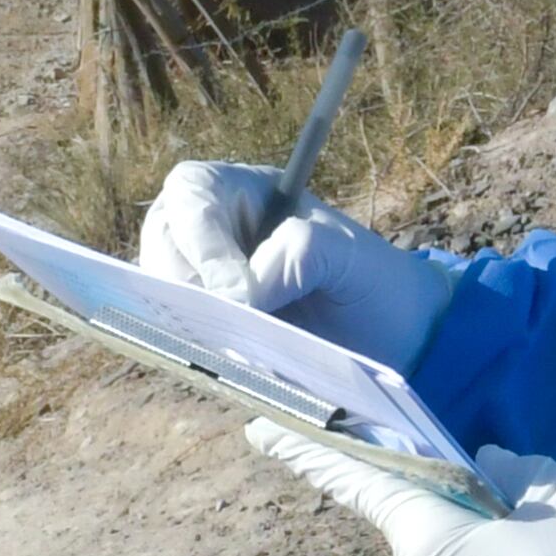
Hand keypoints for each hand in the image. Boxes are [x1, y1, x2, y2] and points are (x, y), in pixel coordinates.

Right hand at [139, 160, 459, 369]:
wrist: (395, 337)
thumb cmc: (373, 280)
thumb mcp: (348, 256)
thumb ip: (298, 254)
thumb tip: (235, 296)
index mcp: (244, 191)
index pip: (192, 195)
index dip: (200, 240)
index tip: (230, 293)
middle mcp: (214, 230)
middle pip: (162, 241)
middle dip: (182, 283)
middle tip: (220, 325)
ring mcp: (204, 279)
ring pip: (159, 290)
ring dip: (185, 320)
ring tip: (231, 348)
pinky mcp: (206, 325)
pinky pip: (177, 331)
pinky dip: (196, 347)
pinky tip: (231, 364)